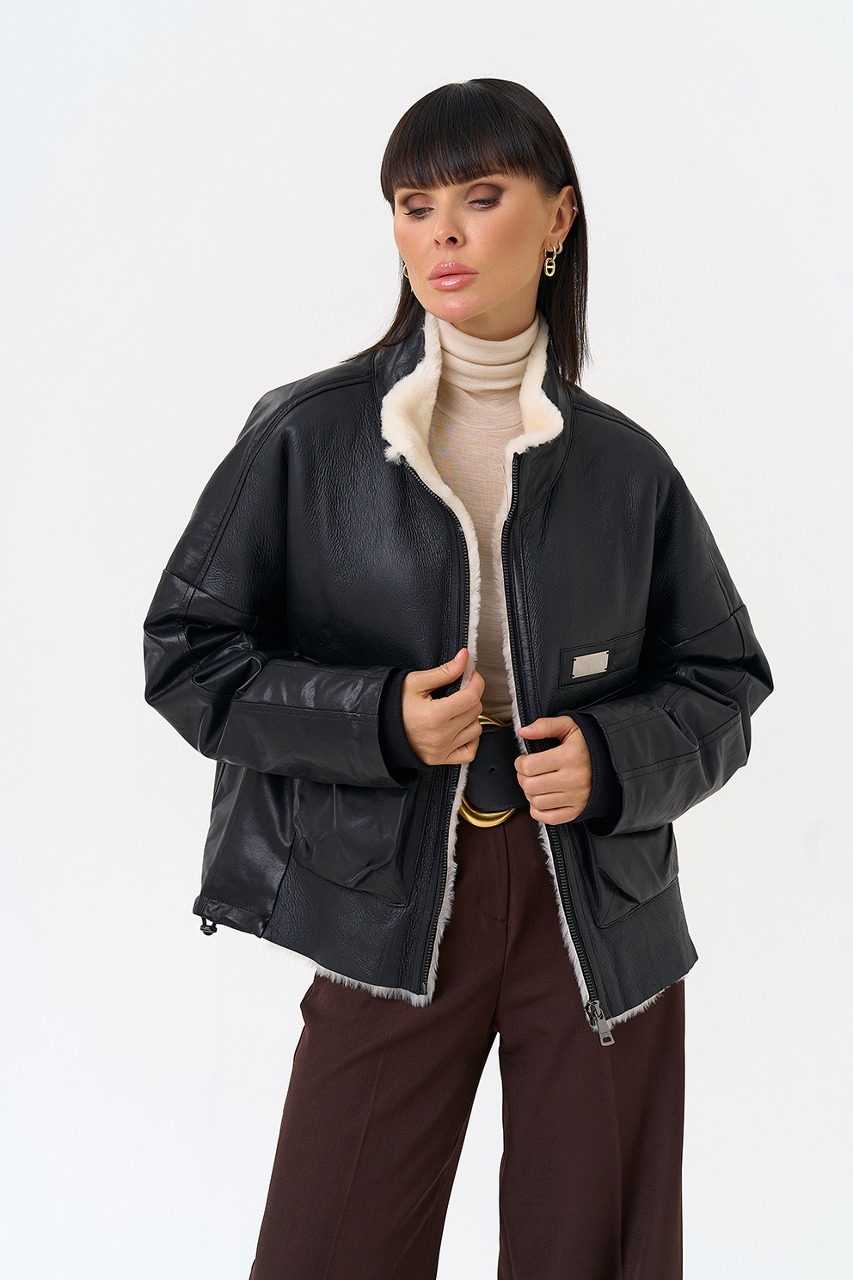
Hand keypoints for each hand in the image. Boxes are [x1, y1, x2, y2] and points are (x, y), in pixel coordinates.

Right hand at [401, 647, 484, 766]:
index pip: (471, 697)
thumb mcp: (416, 682)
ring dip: (470, 717)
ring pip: (475, 729)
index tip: (471, 676)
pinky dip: (470, 739)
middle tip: (459, 691)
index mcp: (434, 715)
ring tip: (455, 710)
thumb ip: (444, 671)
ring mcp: (442, 750)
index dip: (476, 682)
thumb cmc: (394, 705)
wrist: (381, 727)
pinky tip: (460, 728)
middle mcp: (440, 736)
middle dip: (471, 696)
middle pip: (475, 711)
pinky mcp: (441, 759)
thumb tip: (464, 659)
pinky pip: (470, 751)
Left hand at [514, 716, 592, 823]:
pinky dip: (539, 811)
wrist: (612, 760)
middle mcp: (574, 779)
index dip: (520, 762)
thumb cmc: (588, 743)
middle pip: (530, 785)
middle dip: (523, 777)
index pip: (528, 766)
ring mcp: (577, 797)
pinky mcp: (578, 810)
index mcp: (570, 756)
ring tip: (537, 783)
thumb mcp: (569, 726)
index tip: (524, 760)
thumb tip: (523, 732)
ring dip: (531, 793)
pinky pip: (549, 818)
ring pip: (536, 802)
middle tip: (528, 771)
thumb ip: (545, 726)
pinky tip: (542, 798)